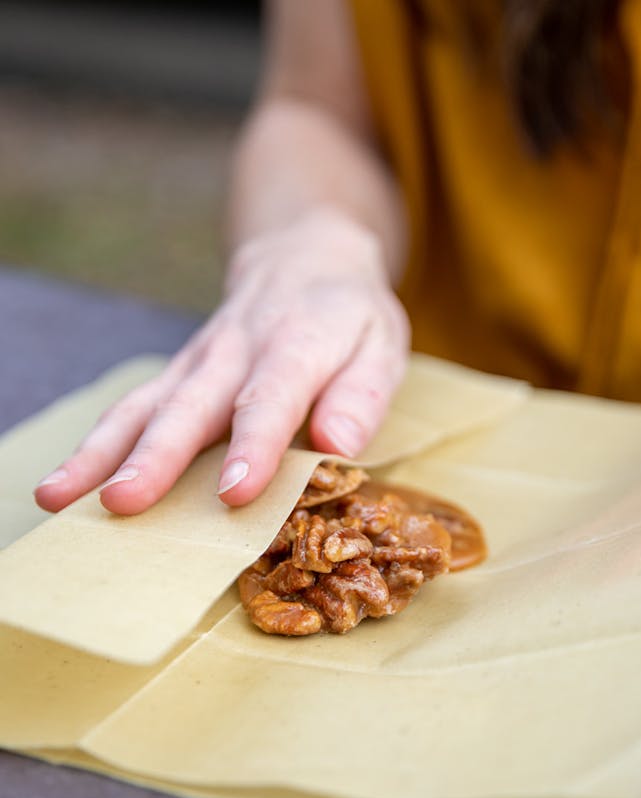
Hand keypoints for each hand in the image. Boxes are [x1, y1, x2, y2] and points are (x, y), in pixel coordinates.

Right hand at [34, 210, 409, 514]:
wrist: (306, 256)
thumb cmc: (350, 314)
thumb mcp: (382, 345)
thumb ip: (362, 395)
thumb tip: (338, 446)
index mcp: (296, 345)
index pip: (271, 397)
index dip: (254, 445)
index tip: (233, 492)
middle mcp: (237, 351)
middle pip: (192, 404)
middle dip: (157, 456)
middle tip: (124, 502)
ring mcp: (200, 359)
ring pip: (147, 404)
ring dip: (105, 450)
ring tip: (62, 496)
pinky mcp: (180, 369)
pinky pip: (136, 404)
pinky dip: (99, 441)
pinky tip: (66, 480)